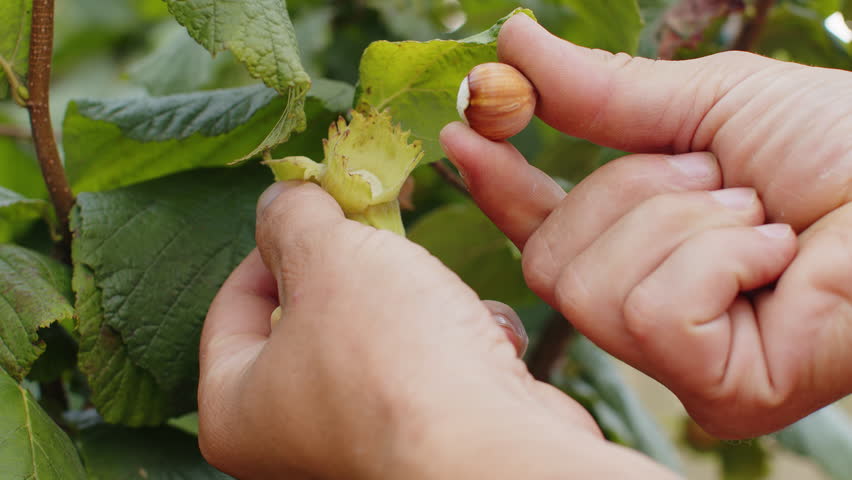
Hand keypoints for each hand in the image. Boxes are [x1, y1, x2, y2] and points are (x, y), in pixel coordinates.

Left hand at [197, 181, 675, 478]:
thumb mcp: (328, 256)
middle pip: (312, 320)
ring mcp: (360, 446)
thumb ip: (292, 218)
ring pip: (380, 340)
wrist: (495, 452)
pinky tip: (485, 340)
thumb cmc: (394, 362)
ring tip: (444, 297)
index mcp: (235, 411)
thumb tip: (282, 200)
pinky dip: (459, 345)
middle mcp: (289, 442)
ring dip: (422, 303)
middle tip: (383, 237)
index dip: (271, 248)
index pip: (231, 309)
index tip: (314, 216)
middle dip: (359, 271)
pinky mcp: (424, 445)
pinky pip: (429, 374)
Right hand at [440, 14, 851, 438]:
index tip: (462, 134)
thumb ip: (602, 92)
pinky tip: (773, 261)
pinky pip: (653, 315)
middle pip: (548, 262)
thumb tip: (511, 40)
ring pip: (590, 290)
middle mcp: (652, 311)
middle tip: (716, 177)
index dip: (500, 186)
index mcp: (647, 246)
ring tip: (757, 219)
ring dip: (680, 224)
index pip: (544, 228)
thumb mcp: (705, 103)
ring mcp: (681, 361)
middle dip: (626, 195)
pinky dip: (715, 260)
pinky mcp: (716, 392)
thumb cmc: (840, 144)